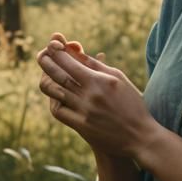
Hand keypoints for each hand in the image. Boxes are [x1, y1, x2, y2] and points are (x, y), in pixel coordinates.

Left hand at [36, 35, 160, 161]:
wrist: (139, 136)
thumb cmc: (131, 103)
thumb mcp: (117, 78)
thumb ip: (95, 64)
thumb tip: (74, 50)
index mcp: (99, 80)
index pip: (69, 61)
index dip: (56, 51)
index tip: (52, 43)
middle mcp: (89, 95)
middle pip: (58, 74)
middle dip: (45, 60)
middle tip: (42, 54)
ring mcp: (83, 112)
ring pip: (54, 91)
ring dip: (46, 79)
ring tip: (47, 74)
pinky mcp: (80, 126)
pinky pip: (58, 110)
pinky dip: (53, 99)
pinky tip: (55, 94)